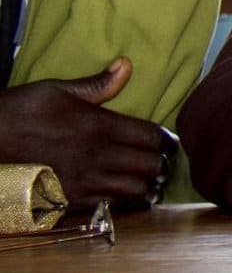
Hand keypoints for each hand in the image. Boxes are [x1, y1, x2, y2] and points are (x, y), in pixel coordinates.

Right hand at [0, 58, 172, 207]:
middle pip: (148, 165)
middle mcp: (96, 156)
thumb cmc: (20, 111)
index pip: (150, 137)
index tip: (169, 143)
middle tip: (163, 164)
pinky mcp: (67, 203)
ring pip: (133, 191)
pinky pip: (107, 208)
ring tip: (150, 184)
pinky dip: (121, 204)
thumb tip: (127, 65)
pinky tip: (123, 198)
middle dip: (160, 165)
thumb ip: (98, 84)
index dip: (166, 141)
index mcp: (99, 126)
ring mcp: (82, 182)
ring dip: (146, 187)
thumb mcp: (57, 90)